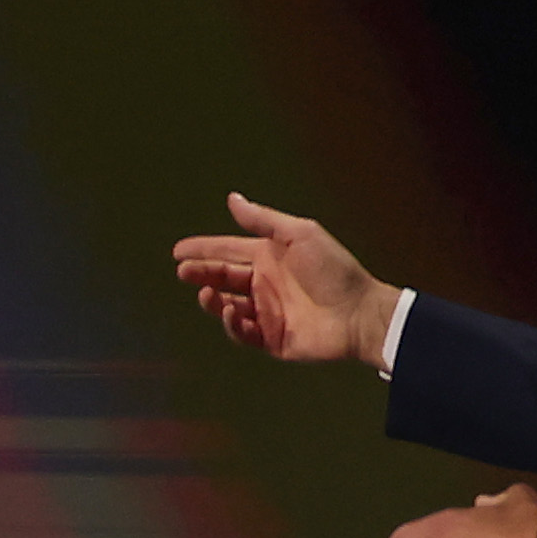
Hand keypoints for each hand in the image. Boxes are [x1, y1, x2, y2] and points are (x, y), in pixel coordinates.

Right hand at [171, 192, 401, 367]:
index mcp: (270, 258)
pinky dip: (231, 323)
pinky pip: (242, 332)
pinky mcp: (271, 338)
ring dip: (213, 300)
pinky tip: (231, 311)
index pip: (228, 251)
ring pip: (227, 305)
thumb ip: (263, 220)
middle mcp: (265, 283)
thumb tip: (232, 198)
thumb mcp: (300, 235)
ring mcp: (267, 312)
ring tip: (206, 294)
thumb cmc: (334, 270)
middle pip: (223, 278)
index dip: (203, 250)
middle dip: (201, 274)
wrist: (359, 314)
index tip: (178, 251)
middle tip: (183, 272)